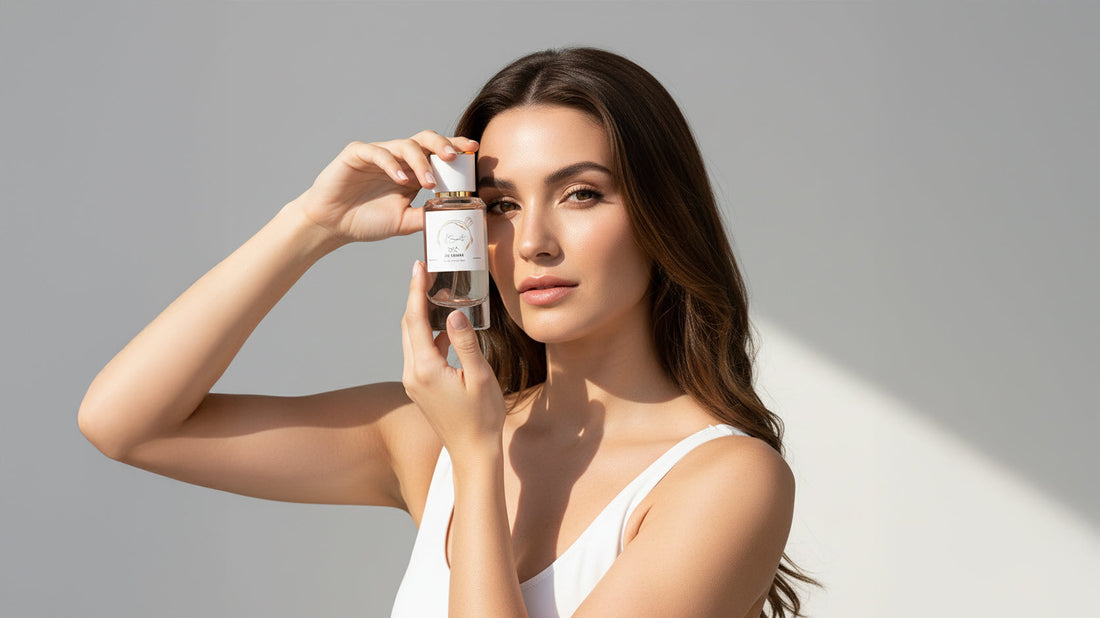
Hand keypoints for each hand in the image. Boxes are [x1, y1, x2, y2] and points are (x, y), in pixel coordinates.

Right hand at [292, 131, 479, 243]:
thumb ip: (425, 216)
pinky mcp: (357, 154)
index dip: (456, 148)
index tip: (474, 150)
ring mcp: (378, 153)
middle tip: (455, 157)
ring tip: (429, 182)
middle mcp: (398, 158)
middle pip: (425, 139)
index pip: (438, 154)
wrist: (332, 225)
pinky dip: (391, 164)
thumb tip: (453, 216)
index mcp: (412, 171)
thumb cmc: (366, 221)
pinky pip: (377, 152)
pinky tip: (400, 179)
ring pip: (405, 145)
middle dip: (443, 145)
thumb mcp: (403, 222)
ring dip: (420, 162)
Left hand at [401, 261, 505, 457]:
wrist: (472, 453)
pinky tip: (444, 326)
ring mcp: (413, 382)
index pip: (415, 319)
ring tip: (436, 293)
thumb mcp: (481, 377)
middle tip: (426, 272)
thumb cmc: (482, 419)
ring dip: (421, 315)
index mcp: (425, 369)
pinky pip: (419, 352)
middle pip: (408, 325)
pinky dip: (428, 334)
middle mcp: (412, 374)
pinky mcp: (420, 387)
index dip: (416, 290)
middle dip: (415, 297)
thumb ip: (467, 343)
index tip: (418, 267)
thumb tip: (454, 314)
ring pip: (412, 338)